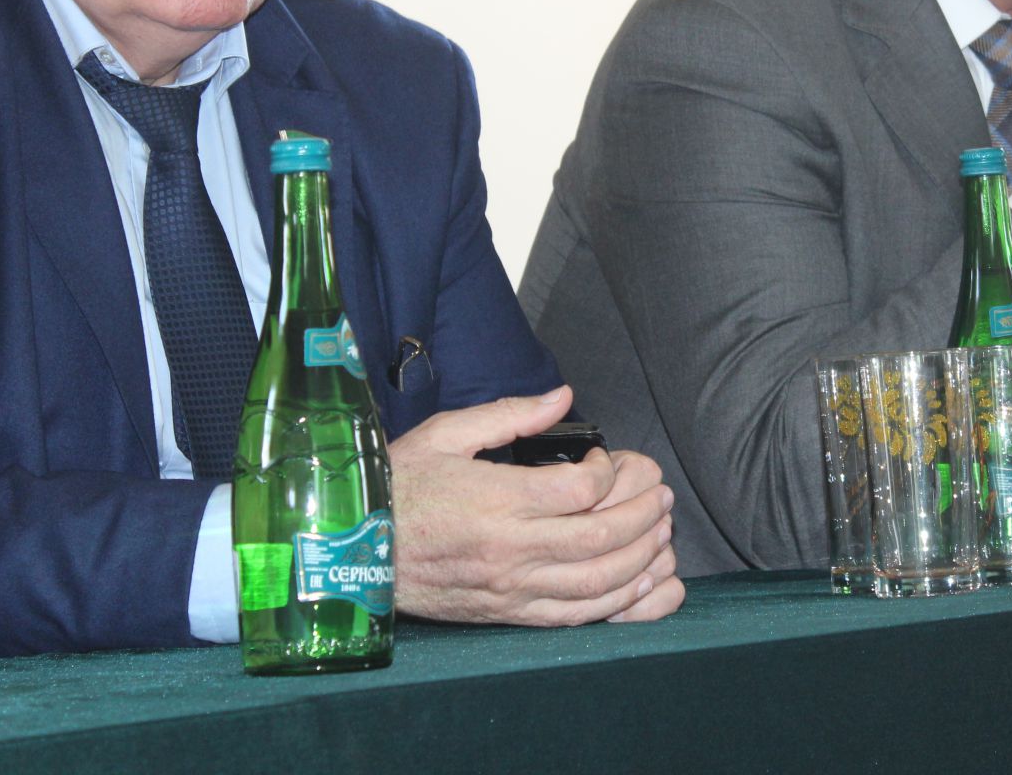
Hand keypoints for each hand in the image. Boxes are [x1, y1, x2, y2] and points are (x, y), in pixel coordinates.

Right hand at [390, 387, 684, 626]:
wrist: (349, 552)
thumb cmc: (398, 488)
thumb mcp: (446, 435)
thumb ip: (510, 415)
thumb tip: (563, 395)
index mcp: (499, 499)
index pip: (583, 489)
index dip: (611, 471)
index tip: (606, 460)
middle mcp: (511, 548)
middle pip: (603, 535)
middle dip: (645, 512)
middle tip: (663, 493)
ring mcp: (512, 588)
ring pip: (599, 581)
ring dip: (642, 556)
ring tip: (662, 531)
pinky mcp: (508, 615)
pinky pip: (576, 617)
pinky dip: (618, 602)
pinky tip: (640, 582)